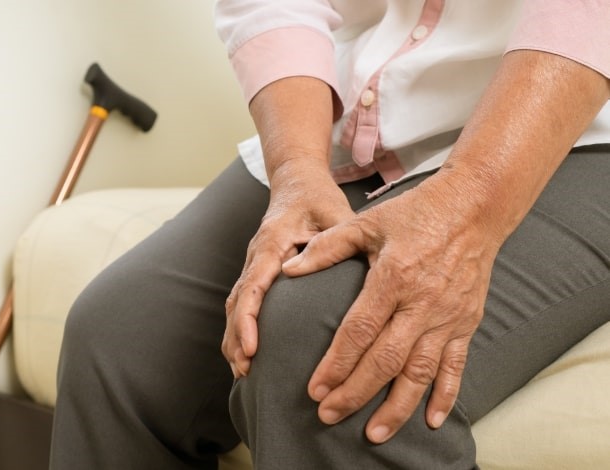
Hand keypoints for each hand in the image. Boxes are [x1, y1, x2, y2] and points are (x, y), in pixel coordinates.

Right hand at [223, 159, 354, 377]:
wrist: (297, 181)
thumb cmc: (318, 197)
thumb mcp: (335, 213)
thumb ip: (337, 239)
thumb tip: (341, 270)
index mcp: (271, 244)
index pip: (252, 286)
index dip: (248, 319)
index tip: (251, 347)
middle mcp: (256, 256)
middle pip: (236, 302)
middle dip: (236, 338)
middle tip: (245, 371)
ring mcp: (253, 265)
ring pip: (234, 306)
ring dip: (234, 338)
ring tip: (243, 372)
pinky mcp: (258, 272)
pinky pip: (242, 303)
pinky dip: (239, 330)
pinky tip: (247, 354)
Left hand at [282, 179, 500, 443]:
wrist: (475, 206)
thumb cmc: (415, 212)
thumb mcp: (367, 223)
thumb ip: (327, 248)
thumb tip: (288, 270)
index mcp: (394, 277)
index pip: (359, 331)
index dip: (336, 363)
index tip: (315, 388)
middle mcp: (423, 302)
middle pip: (386, 360)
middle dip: (356, 393)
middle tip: (329, 415)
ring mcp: (448, 316)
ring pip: (421, 372)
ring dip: (397, 407)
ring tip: (374, 434)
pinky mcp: (467, 322)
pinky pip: (456, 366)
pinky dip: (446, 396)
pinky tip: (431, 422)